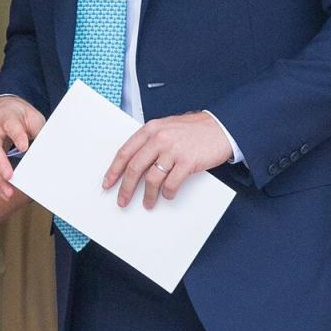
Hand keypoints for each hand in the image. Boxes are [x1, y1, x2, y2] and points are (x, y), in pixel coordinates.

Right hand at [0, 95, 44, 200]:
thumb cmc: (17, 115)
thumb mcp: (31, 115)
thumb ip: (37, 129)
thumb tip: (45, 149)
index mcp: (5, 115)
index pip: (10, 124)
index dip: (17, 135)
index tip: (24, 146)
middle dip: (0, 163)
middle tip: (9, 176)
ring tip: (8, 192)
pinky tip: (3, 194)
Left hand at [103, 112, 234, 209]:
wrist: (222, 127)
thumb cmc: (195, 130)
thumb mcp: (167, 128)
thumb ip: (151, 142)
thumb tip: (134, 165)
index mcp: (151, 129)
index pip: (125, 152)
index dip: (114, 170)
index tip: (108, 183)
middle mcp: (160, 138)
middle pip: (134, 168)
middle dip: (126, 188)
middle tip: (122, 200)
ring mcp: (173, 150)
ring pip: (151, 179)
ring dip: (147, 195)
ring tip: (147, 203)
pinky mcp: (187, 161)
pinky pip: (171, 184)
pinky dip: (167, 193)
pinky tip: (167, 195)